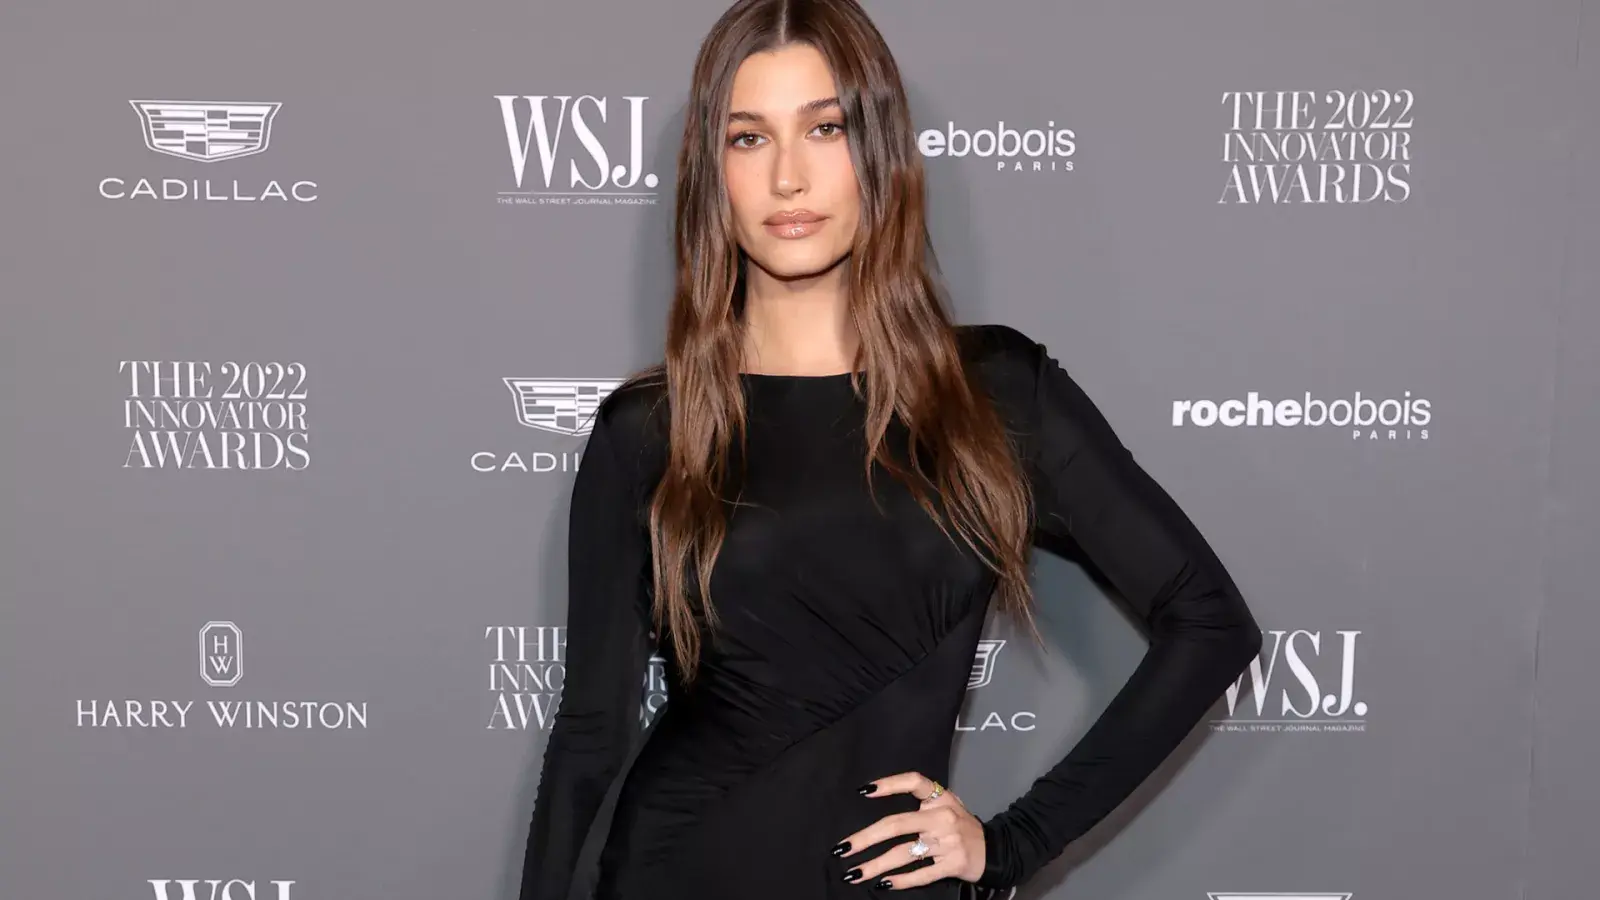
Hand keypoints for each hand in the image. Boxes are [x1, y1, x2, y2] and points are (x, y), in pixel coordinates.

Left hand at [832, 770, 985, 888]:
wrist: (994, 850)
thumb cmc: (961, 827)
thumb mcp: (947, 805)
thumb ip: (922, 803)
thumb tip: (879, 806)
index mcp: (941, 798)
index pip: (914, 782)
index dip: (889, 784)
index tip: (863, 791)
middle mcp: (943, 817)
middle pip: (896, 824)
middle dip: (865, 838)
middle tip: (842, 849)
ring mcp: (948, 842)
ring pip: (903, 854)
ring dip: (875, 865)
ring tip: (853, 874)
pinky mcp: (953, 864)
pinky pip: (921, 874)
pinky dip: (901, 880)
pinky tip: (883, 884)